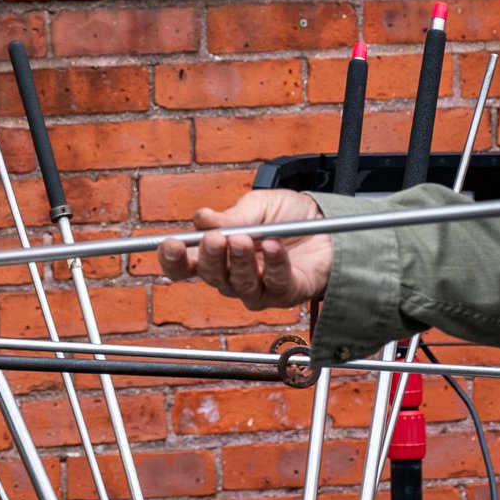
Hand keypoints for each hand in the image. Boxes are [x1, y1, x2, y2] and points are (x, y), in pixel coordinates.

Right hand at [154, 189, 331, 310]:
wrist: (330, 224)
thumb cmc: (290, 216)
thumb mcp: (260, 205)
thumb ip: (234, 215)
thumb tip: (204, 219)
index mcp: (218, 253)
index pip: (186, 264)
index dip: (173, 260)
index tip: (169, 245)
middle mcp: (232, 275)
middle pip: (210, 276)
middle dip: (210, 257)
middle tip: (216, 238)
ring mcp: (258, 289)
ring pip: (238, 284)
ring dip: (240, 262)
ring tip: (246, 239)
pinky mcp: (284, 294)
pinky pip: (275, 284)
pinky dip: (274, 263)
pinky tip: (274, 246)